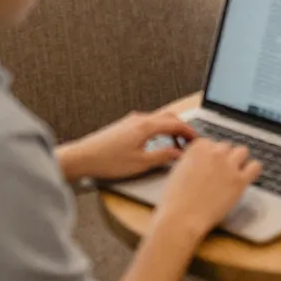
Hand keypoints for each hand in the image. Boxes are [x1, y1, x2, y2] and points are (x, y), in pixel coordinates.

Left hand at [59, 110, 194, 182]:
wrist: (81, 158)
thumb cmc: (108, 162)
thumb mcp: (140, 163)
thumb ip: (163, 156)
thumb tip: (179, 153)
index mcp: (146, 126)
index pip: (177, 123)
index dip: (191, 132)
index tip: (199, 141)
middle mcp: (140, 119)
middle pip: (170, 117)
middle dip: (183, 128)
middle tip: (191, 142)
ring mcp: (131, 121)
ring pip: (159, 119)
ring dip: (171, 129)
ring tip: (176, 145)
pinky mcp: (124, 126)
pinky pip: (149, 123)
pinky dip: (160, 130)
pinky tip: (158, 143)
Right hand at [155, 138, 260, 237]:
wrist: (181, 218)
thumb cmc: (175, 200)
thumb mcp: (178, 170)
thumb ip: (191, 160)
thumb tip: (201, 160)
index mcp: (198, 147)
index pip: (211, 143)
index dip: (209, 155)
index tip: (208, 165)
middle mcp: (215, 152)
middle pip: (226, 147)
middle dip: (223, 158)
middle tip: (218, 173)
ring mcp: (229, 166)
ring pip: (242, 151)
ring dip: (238, 160)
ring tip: (232, 174)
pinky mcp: (240, 180)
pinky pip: (255, 166)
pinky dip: (252, 170)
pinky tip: (246, 177)